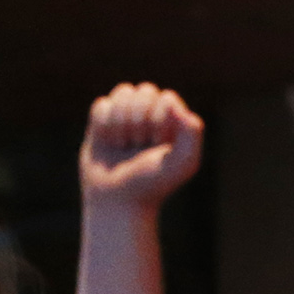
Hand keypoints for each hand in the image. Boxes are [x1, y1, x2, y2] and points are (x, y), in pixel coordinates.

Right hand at [79, 84, 204, 211]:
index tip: (156, 143)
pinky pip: (101, 105)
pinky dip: (104, 124)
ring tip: (123, 146)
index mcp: (174, 123)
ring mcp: (126, 117)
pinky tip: (107, 143)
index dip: (159, 119)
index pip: (166, 98)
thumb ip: (192, 132)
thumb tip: (172, 102)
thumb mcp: (182, 163)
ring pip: (123, 92)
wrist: (117, 203)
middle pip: (145, 91)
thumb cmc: (152, 185)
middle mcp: (151, 116)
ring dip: (121, 121)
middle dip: (139, 119)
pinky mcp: (102, 123)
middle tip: (138, 146)